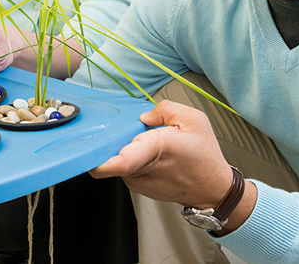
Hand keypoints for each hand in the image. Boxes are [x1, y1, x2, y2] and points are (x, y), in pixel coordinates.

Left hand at [90, 100, 233, 209]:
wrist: (213, 190)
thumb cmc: (205, 157)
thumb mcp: (194, 120)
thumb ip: (165, 108)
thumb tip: (143, 116)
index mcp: (157, 148)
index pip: (122, 160)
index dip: (99, 158)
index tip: (85, 151)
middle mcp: (143, 168)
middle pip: (110, 153)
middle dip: (110, 137)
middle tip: (126, 128)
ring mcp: (138, 181)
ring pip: (117, 158)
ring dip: (124, 147)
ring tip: (147, 142)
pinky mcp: (136, 186)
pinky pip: (124, 166)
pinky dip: (130, 157)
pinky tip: (147, 154)